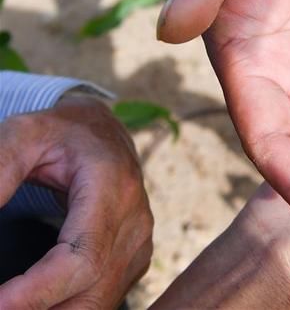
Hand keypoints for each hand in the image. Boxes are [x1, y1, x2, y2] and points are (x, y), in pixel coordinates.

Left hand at [0, 96, 152, 309]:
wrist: (103, 133)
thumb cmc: (61, 132)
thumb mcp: (22, 135)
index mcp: (113, 189)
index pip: (82, 258)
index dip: (37, 292)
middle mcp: (136, 222)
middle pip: (92, 293)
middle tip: (1, 306)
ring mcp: (140, 243)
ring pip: (99, 304)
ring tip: (13, 302)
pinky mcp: (136, 258)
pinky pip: (103, 299)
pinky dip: (68, 308)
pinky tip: (38, 303)